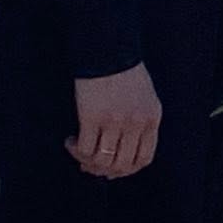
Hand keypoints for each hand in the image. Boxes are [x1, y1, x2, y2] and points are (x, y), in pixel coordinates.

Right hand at [66, 63, 161, 179]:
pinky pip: (84, 148)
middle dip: (104, 170)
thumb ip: (141, 124)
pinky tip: (71, 141)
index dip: (126, 170)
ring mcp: (115, 122)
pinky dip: (75, 151)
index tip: (113, 169)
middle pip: (122, 165)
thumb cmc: (126, 74)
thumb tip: (123, 153)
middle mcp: (136, 123)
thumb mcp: (146, 99)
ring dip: (87, 162)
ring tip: (79, 152)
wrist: (108, 51)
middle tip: (91, 165)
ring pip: (102, 161)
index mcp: (152, 119)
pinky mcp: (92, 117)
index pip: (143, 159)